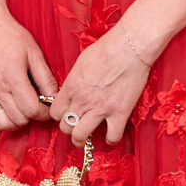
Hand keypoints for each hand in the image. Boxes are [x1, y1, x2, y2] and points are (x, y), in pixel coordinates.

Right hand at [0, 4, 57, 131]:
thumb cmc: (10, 36)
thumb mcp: (34, 53)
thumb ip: (45, 78)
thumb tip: (54, 96)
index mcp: (12, 77)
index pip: (31, 109)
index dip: (44, 113)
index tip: (49, 108)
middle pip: (19, 119)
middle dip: (33, 116)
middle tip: (39, 106)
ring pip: (3, 123)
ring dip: (17, 120)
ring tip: (25, 108)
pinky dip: (3, 118)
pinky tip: (12, 107)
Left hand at [52, 28, 152, 145]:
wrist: (130, 46)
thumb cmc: (107, 47)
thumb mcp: (81, 62)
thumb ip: (74, 80)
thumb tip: (73, 89)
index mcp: (72, 86)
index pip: (55, 112)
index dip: (59, 115)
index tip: (66, 114)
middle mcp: (82, 100)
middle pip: (65, 126)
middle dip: (68, 128)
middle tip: (75, 126)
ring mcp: (100, 108)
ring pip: (80, 136)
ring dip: (80, 139)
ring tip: (85, 138)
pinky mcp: (119, 112)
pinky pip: (112, 136)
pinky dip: (110, 139)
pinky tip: (110, 135)